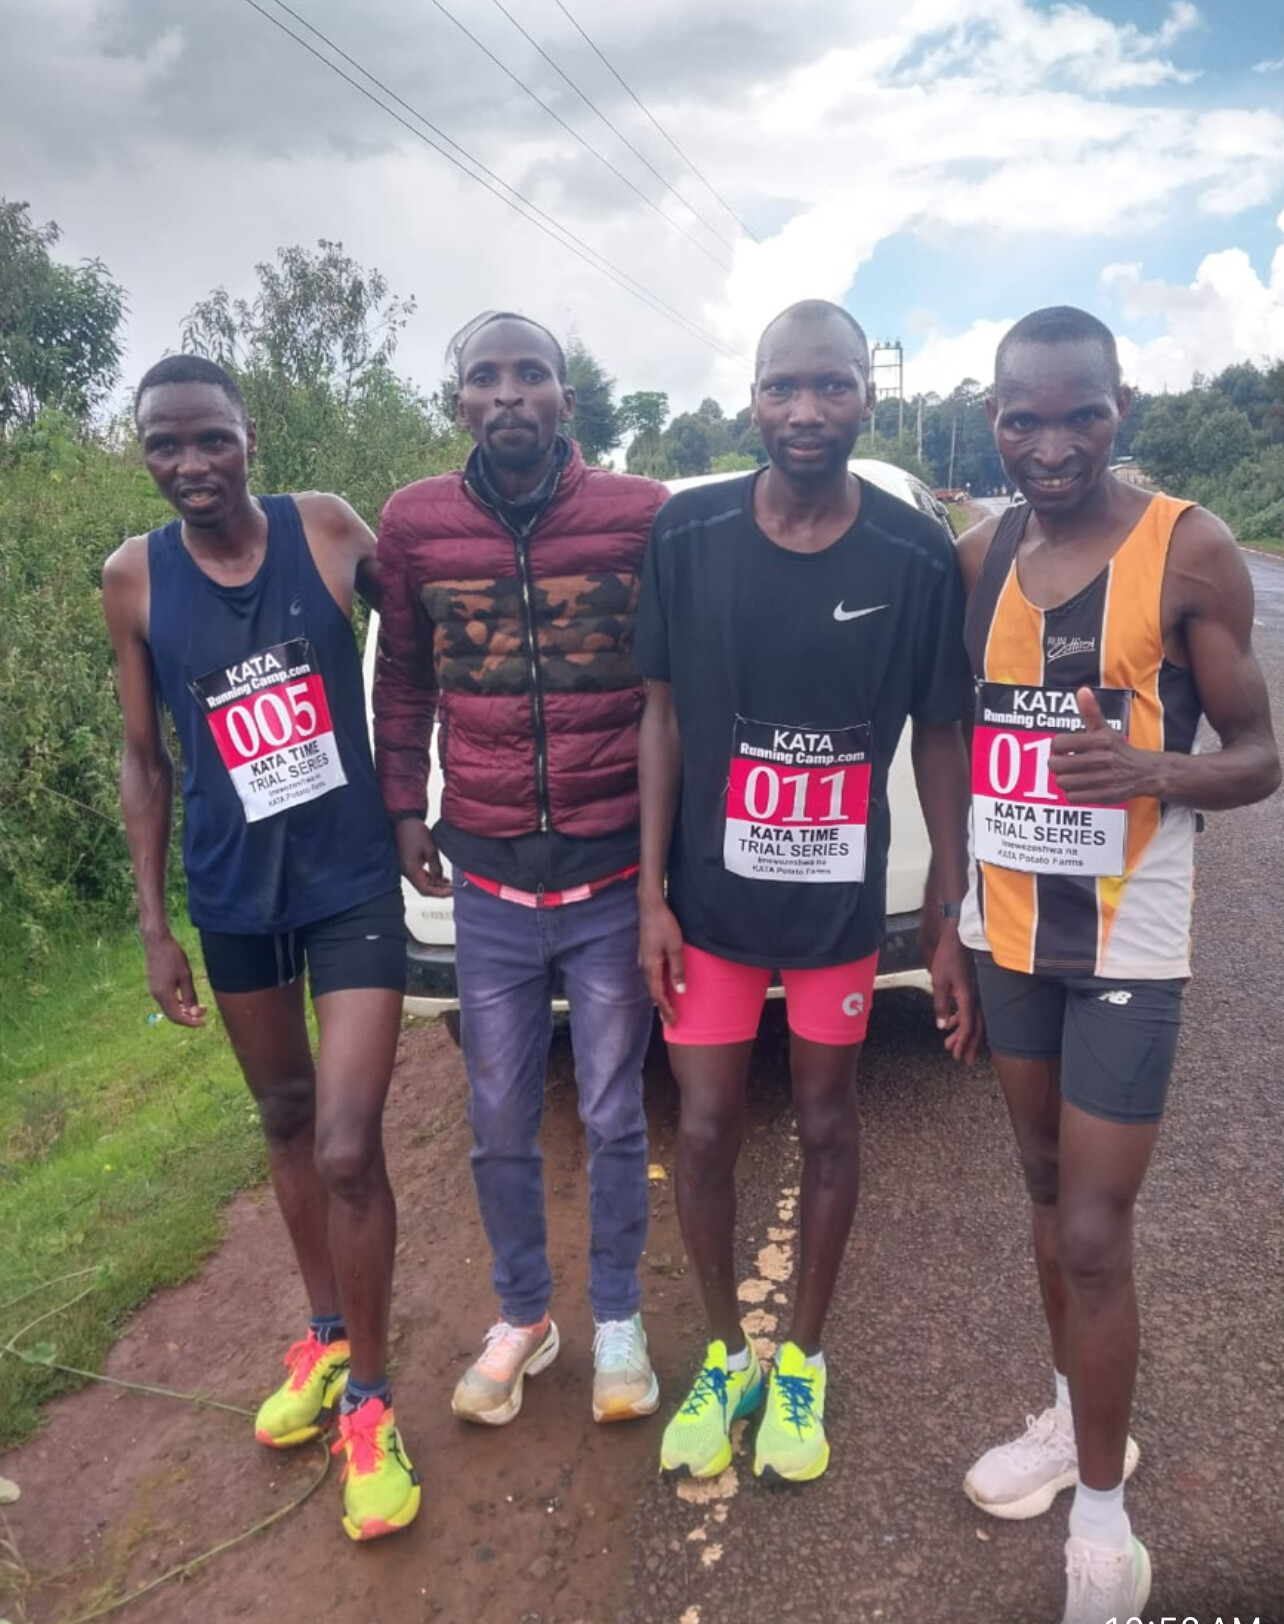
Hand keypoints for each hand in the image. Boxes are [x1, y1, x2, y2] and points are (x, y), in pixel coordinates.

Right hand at [143, 931, 206, 1026]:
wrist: (157, 941)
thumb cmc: (173, 956)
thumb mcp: (185, 976)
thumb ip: (190, 996)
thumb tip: (194, 1013)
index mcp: (163, 994)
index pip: (177, 1017)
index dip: (191, 1022)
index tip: (204, 1022)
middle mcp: (156, 995)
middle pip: (173, 1015)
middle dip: (189, 1017)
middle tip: (205, 1011)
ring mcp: (154, 991)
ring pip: (169, 1008)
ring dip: (184, 1010)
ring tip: (199, 1006)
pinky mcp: (154, 986)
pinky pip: (166, 1001)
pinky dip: (178, 1004)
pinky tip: (187, 999)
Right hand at [394, 818, 450, 897]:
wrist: (404, 821)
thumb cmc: (415, 833)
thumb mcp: (430, 850)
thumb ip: (436, 868)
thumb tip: (440, 881)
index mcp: (411, 870)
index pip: (425, 889)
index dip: (439, 893)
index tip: (451, 891)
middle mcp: (406, 872)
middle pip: (423, 888)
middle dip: (438, 890)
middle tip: (451, 889)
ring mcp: (405, 869)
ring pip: (421, 883)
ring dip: (434, 884)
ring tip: (448, 883)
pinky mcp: (407, 864)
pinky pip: (418, 876)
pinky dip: (429, 878)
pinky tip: (438, 877)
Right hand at [639, 894, 685, 1024]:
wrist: (650, 906)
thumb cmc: (664, 925)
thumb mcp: (676, 947)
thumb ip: (678, 970)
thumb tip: (680, 991)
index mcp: (651, 967)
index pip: (658, 995)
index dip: (666, 1009)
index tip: (673, 1022)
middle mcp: (644, 966)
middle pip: (653, 992)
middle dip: (662, 1007)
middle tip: (671, 1021)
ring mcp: (643, 959)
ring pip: (651, 984)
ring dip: (659, 997)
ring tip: (667, 1008)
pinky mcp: (646, 953)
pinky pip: (652, 975)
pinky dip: (658, 985)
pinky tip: (663, 985)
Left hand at [930, 927, 981, 1063]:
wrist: (959, 935)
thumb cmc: (948, 956)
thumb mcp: (939, 981)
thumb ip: (940, 1005)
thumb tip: (942, 1027)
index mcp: (969, 998)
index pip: (968, 1027)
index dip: (963, 1043)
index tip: (958, 1055)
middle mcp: (977, 998)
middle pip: (976, 1028)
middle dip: (969, 1045)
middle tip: (964, 1060)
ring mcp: (977, 992)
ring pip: (974, 1019)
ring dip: (963, 1033)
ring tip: (952, 1045)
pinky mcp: (973, 987)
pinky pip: (970, 1009)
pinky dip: (961, 1019)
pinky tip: (950, 1024)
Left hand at [1050, 687, 1156, 803]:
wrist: (1145, 772)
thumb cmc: (1117, 748)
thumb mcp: (1105, 728)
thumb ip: (1091, 711)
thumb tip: (1082, 690)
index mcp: (1100, 740)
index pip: (1059, 743)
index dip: (1057, 746)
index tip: (1063, 747)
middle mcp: (1102, 760)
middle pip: (1056, 765)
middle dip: (1056, 764)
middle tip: (1062, 762)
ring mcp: (1104, 779)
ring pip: (1063, 782)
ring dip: (1063, 779)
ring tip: (1071, 774)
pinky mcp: (1105, 796)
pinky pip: (1073, 797)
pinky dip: (1072, 793)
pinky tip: (1080, 786)